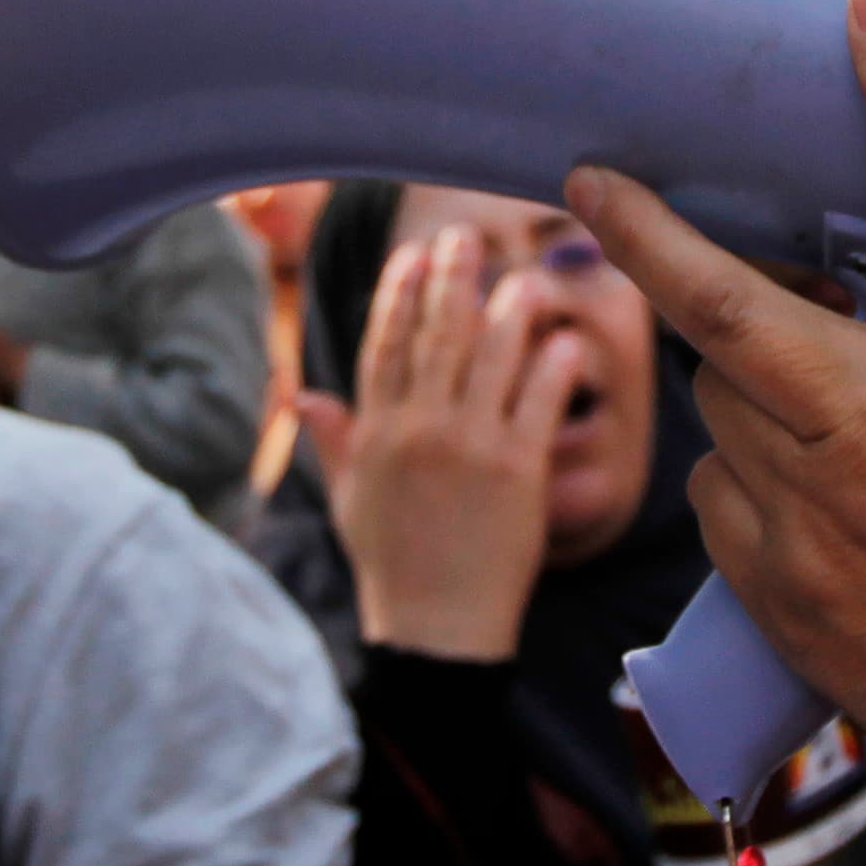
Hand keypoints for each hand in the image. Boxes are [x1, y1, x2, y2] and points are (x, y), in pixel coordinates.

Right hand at [293, 231, 582, 664]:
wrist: (436, 630)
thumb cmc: (394, 566)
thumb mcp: (350, 501)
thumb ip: (333, 441)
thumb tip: (298, 395)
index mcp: (377, 434)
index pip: (384, 347)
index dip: (397, 296)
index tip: (411, 255)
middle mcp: (419, 431)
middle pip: (436, 337)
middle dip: (451, 280)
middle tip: (465, 235)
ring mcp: (469, 448)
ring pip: (490, 360)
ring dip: (510, 312)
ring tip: (527, 278)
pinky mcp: (518, 472)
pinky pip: (538, 406)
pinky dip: (552, 369)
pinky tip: (566, 341)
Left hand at [571, 0, 865, 865]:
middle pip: (727, 298)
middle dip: (644, 230)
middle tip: (589, 175)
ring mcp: (816, 509)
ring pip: (718, 395)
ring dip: (732, 368)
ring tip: (771, 372)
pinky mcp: (774, 584)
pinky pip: (724, 494)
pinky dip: (746, 474)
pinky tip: (798, 492)